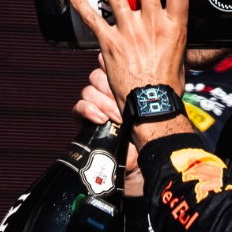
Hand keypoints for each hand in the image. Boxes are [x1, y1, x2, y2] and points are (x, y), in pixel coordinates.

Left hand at [65, 0, 189, 139]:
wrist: (152, 106)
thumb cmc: (168, 86)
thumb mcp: (181, 57)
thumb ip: (173, 38)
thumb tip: (170, 30)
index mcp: (174, 27)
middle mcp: (152, 24)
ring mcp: (130, 32)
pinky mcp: (111, 44)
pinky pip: (93, 18)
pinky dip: (80, 2)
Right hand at [74, 63, 142, 194]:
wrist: (141, 168)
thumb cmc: (151, 139)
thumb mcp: (153, 110)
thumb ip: (146, 91)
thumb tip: (152, 68)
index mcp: (124, 87)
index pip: (111, 63)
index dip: (114, 66)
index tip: (125, 77)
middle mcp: (109, 95)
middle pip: (98, 74)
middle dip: (110, 86)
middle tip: (123, 103)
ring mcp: (96, 109)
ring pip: (88, 90)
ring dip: (102, 102)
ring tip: (117, 117)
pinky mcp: (86, 124)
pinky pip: (78, 107)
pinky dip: (88, 110)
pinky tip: (101, 120)